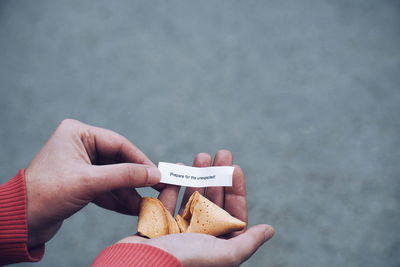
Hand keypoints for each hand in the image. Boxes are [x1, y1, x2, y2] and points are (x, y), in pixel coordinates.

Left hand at [25, 119, 160, 248]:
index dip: (140, 160)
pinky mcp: (81, 182)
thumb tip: (155, 174)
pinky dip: (118, 198)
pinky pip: (106, 188)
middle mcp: (80, 145)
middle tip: (158, 189)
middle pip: (118, 161)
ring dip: (129, 192)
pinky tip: (134, 208)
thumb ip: (125, 176)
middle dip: (136, 179)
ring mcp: (81, 164)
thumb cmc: (46, 194)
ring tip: (148, 204)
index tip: (158, 174)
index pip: (118, 144)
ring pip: (113, 176)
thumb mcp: (89, 182)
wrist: (19, 221)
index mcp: (77, 134)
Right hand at [117, 150, 274, 266]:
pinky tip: (178, 168)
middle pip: (213, 200)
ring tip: (201, 156)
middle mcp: (200, 237)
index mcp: (217, 244)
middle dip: (218, 176)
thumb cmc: (186, 261)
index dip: (236, 190)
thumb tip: (269, 230)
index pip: (232, 213)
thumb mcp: (224, 254)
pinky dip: (173, 183)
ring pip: (192, 197)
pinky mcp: (159, 223)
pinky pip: (168, 199)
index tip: (236, 168)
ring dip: (198, 175)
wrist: (141, 265)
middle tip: (221, 153)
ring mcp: (179, 230)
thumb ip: (247, 242)